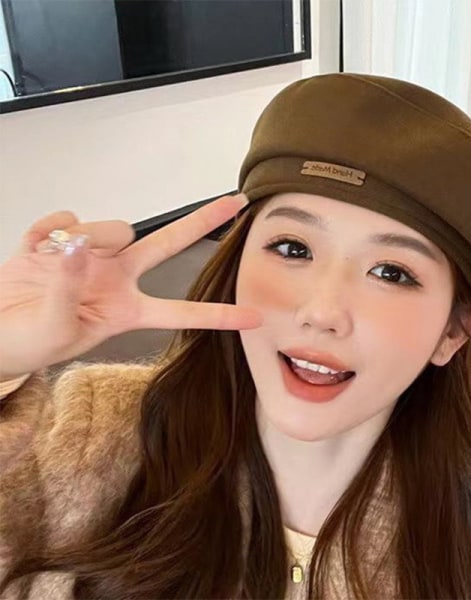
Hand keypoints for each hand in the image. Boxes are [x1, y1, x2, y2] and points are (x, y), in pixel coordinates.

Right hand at [0, 194, 261, 378]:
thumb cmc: (26, 344)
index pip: (180, 311)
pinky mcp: (58, 240)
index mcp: (126, 310)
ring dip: (89, 237)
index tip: (254, 316)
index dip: (217, 315)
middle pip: (167, 244)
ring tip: (55, 261)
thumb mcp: (55, 330)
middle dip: (200, 223)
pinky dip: (50, 228)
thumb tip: (77, 246)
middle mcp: (116, 279)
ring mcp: (89, 257)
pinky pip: (65, 218)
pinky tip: (38, 246)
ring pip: (111, 227)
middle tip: (235, 203)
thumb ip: (68, 289)